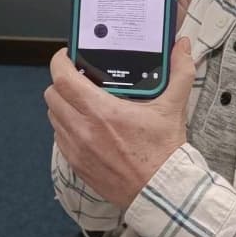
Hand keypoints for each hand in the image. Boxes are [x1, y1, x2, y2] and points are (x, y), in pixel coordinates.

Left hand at [44, 38, 195, 210]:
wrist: (161, 191)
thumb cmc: (164, 150)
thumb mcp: (173, 107)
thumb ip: (180, 71)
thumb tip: (183, 45)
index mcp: (103, 111)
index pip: (63, 78)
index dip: (60, 62)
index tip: (68, 55)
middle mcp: (83, 129)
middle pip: (52, 95)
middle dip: (62, 81)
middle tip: (78, 77)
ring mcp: (76, 149)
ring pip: (52, 116)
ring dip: (62, 104)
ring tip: (82, 100)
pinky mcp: (76, 164)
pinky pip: (59, 137)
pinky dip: (66, 126)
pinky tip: (86, 124)